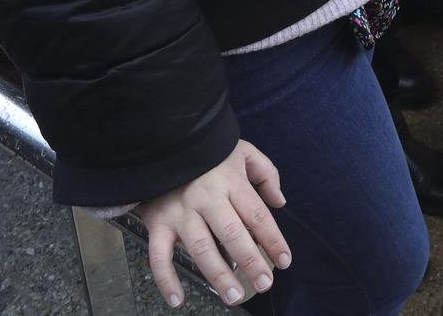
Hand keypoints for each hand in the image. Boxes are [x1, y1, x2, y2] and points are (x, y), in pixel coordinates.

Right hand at [141, 140, 287, 308]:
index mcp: (231, 181)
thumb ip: (266, 173)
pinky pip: (159, 255)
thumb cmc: (207, 151)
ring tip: (234, 296)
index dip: (273, 239)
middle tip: (264, 284)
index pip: (257, 215)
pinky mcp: (157, 222)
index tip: (285, 260)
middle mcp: (207, 198)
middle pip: (232, 234)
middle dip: (250, 261)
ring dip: (218, 275)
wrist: (162, 142)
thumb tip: (280, 202)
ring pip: (201, 248)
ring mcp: (181, 212)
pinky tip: (178, 299)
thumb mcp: (242, 151)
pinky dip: (166, 279)